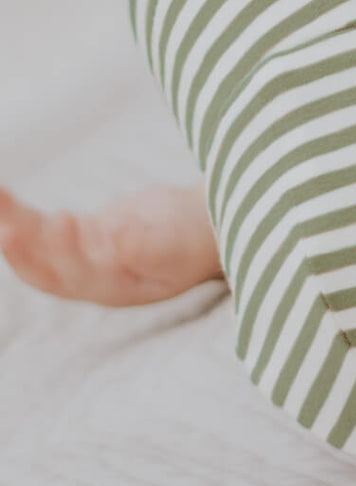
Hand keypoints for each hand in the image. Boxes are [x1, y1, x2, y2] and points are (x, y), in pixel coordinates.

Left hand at [0, 184, 223, 306]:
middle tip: (8, 224)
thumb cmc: (199, 239)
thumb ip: (151, 246)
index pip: (82, 276)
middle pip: (47, 270)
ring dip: (11, 225)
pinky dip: (18, 212)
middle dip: (23, 249)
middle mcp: (93, 279)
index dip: (68, 253)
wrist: (206, 227)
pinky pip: (40, 226)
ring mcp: (83, 256)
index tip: (64, 218)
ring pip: (36, 247)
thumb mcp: (181, 245)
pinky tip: (2, 196)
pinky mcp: (80, 234)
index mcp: (119, 289)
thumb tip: (117, 241)